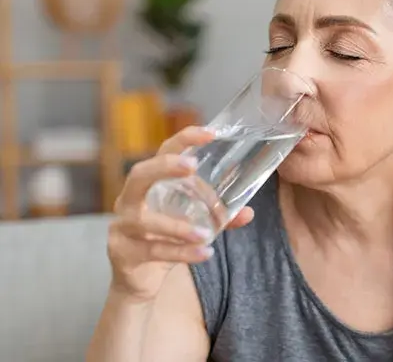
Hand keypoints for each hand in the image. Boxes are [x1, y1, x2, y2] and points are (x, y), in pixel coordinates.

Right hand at [107, 126, 254, 301]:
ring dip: (177, 226)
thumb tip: (248, 211)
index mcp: (149, 185)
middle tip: (192, 166)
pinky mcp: (123, 253)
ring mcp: (122, 227)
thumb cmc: (165, 240)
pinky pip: (152, 251)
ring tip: (206, 233)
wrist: (138, 281)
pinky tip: (203, 254)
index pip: (163, 152)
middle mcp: (130, 200)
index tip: (210, 132)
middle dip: (164, 167)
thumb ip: (219, 217)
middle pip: (139, 175)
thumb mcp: (194, 223)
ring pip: (145, 220)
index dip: (184, 140)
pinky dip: (181, 253)